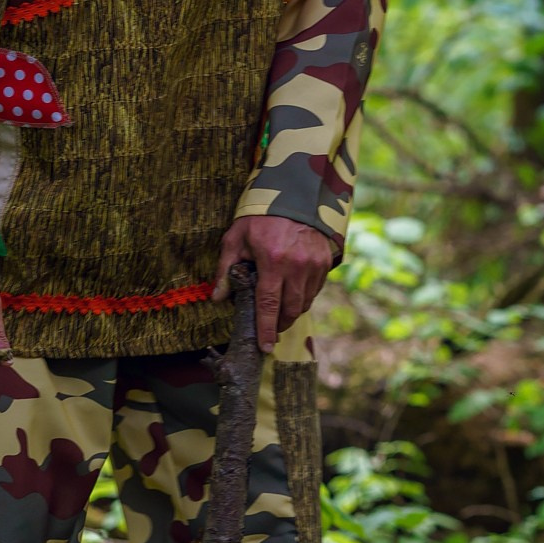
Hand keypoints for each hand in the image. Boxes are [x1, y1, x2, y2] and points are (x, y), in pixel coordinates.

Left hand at [213, 215, 334, 351]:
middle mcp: (297, 266)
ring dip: (292, 313)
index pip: (268, 305)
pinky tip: (292, 295)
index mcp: (273, 262)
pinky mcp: (325, 262)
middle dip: (279, 324)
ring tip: (279, 314)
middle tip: (269, 330)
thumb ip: (226, 269)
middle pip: (290, 309)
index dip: (266, 329)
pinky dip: (304, 298)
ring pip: (305, 303)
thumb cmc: (260, 216)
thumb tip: (218, 298)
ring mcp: (314, 265)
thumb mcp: (236, 237)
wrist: (295, 194)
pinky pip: (315, 290)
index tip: (265, 347)